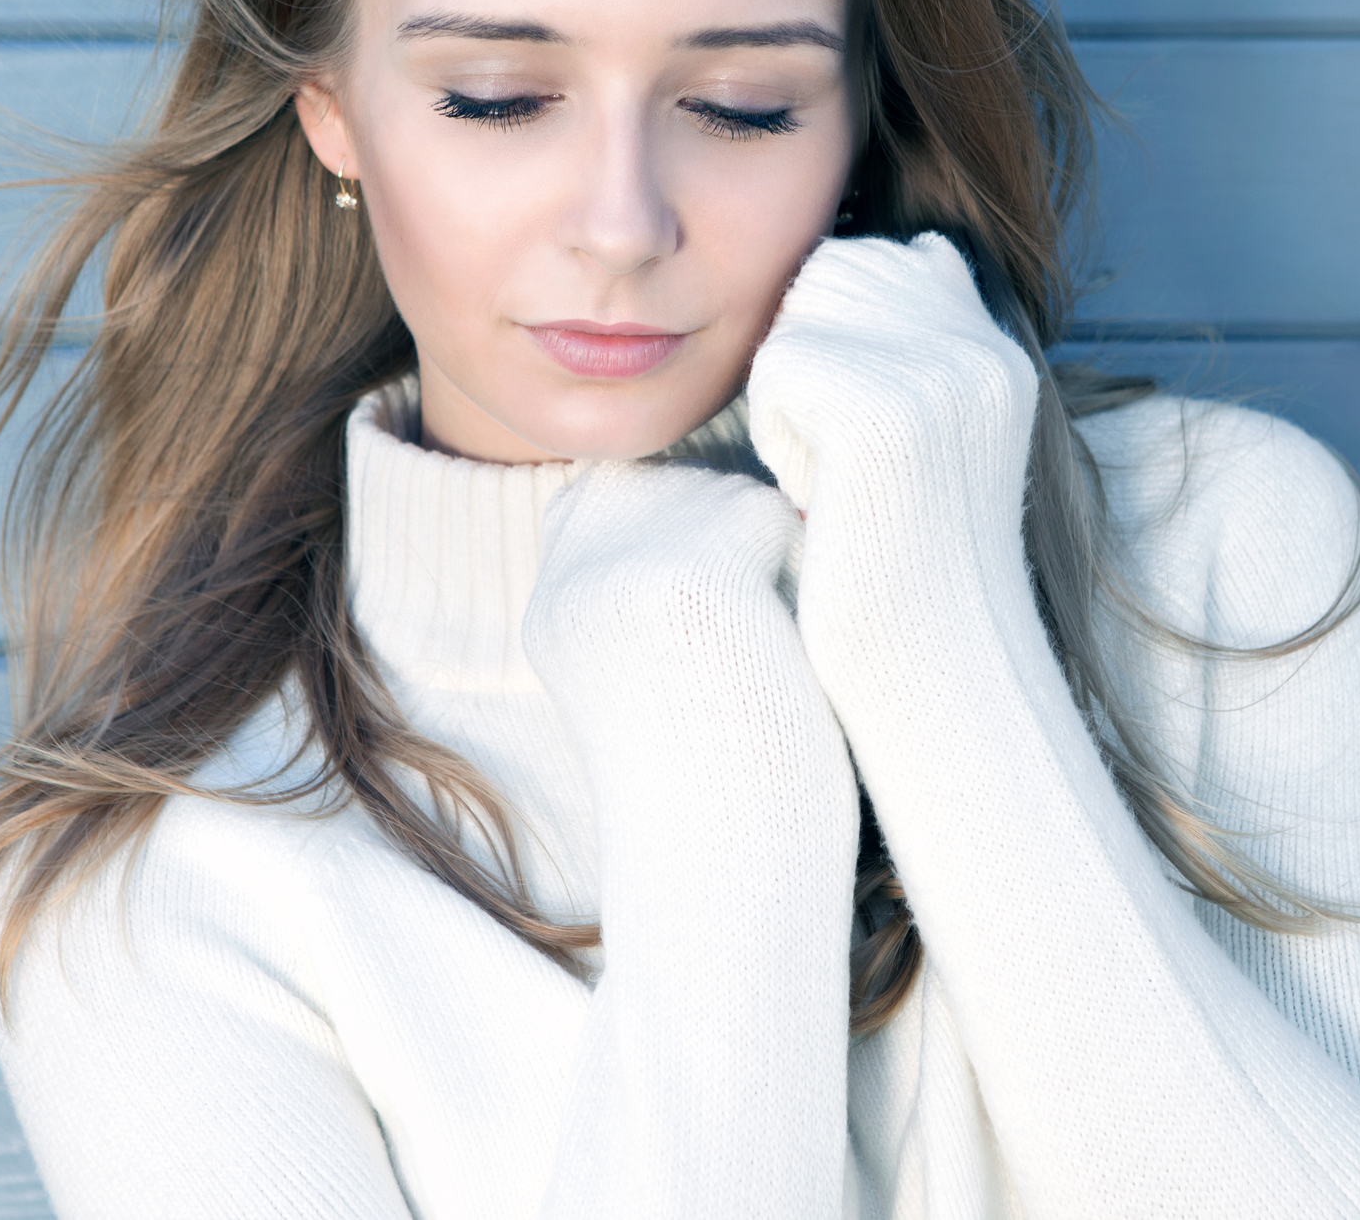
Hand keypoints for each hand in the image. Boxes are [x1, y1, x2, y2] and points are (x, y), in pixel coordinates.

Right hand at [521, 460, 854, 861]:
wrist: (728, 874)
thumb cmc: (723, 792)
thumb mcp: (652, 681)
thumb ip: (647, 590)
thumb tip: (726, 499)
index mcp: (553, 608)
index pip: (610, 495)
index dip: (685, 532)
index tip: (718, 622)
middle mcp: (576, 578)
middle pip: (681, 484)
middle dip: (738, 537)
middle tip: (751, 652)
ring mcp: (626, 572)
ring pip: (733, 495)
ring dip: (777, 557)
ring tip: (769, 661)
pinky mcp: (692, 577)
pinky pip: (778, 519)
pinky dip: (806, 576)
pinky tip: (790, 652)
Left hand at [744, 231, 1040, 659]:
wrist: (936, 673)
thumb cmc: (903, 570)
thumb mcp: (926, 443)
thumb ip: (904, 353)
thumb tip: (838, 269)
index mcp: (996, 350)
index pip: (879, 258)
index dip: (835, 332)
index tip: (856, 434)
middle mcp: (979, 346)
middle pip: (830, 273)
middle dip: (807, 356)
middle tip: (840, 461)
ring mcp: (937, 373)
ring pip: (798, 317)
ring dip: (787, 394)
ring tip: (832, 478)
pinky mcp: (881, 408)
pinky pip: (775, 368)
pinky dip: (776, 436)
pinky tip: (820, 499)